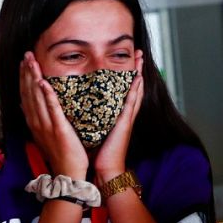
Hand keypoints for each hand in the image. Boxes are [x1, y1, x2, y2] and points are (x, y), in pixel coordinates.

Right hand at [20, 52, 87, 178]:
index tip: (23, 63)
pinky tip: (43, 82)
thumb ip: (40, 119)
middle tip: (27, 54)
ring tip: (32, 61)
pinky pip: (51, 109)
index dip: (23, 78)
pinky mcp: (59, 130)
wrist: (68, 173)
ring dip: (33, 77)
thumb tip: (30, 105)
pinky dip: (47, 95)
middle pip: (28, 92)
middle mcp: (37, 122)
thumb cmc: (62, 154)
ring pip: (37, 97)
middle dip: (26, 72)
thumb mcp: (47, 135)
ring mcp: (46, 126)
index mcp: (34, 123)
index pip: (25, 95)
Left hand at [93, 51, 144, 184]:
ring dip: (138, 74)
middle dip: (136, 69)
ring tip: (140, 59)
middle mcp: (124, 114)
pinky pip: (131, 103)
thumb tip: (82, 107)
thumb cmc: (98, 153)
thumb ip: (92, 117)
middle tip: (138, 53)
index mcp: (116, 115)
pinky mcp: (125, 124)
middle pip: (133, 87)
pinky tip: (138, 78)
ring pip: (135, 91)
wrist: (105, 169)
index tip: (127, 61)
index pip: (123, 91)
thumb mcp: (95, 129)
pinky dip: (135, 90)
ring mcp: (126, 118)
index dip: (126, 76)